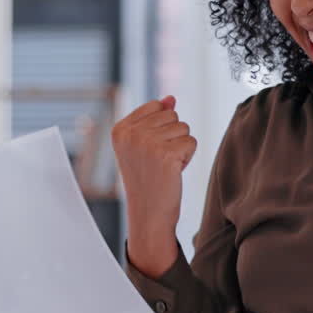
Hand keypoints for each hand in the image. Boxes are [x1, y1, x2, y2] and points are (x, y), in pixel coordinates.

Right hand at [113, 95, 197, 276]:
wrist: (148, 213)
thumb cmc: (148, 179)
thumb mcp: (145, 145)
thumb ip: (155, 118)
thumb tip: (171, 98)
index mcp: (119, 129)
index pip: (156, 106)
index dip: (161, 128)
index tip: (149, 151)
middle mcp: (130, 133)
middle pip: (172, 115)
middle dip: (172, 137)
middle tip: (159, 161)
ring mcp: (147, 143)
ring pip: (184, 128)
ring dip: (180, 148)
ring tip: (165, 166)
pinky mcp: (166, 154)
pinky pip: (192, 142)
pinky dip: (188, 158)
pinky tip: (173, 172)